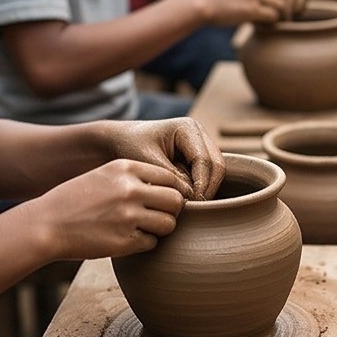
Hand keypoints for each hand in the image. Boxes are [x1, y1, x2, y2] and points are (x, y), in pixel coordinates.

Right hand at [23, 159, 189, 259]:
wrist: (45, 225)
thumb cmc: (76, 200)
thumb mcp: (104, 175)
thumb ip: (135, 177)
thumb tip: (173, 188)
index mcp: (125, 168)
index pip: (170, 177)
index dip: (171, 190)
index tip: (162, 199)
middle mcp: (129, 189)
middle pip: (176, 201)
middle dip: (171, 211)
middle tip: (158, 216)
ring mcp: (127, 216)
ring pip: (169, 224)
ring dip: (161, 229)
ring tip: (142, 228)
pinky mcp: (124, 241)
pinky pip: (152, 243)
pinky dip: (144, 243)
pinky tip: (127, 239)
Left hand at [109, 118, 224, 200]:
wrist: (119, 141)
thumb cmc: (129, 147)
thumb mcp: (146, 162)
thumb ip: (170, 177)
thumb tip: (192, 196)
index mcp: (187, 128)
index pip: (204, 160)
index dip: (201, 184)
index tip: (189, 203)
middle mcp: (200, 134)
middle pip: (217, 165)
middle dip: (208, 189)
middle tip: (194, 208)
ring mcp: (201, 146)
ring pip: (216, 172)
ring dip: (206, 190)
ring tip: (189, 205)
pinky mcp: (198, 158)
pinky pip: (208, 176)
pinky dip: (200, 189)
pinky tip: (187, 199)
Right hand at [192, 0, 285, 24]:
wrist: (200, 3)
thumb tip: (276, 1)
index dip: (271, 0)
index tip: (260, 8)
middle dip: (276, 9)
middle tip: (265, 19)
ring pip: (280, 7)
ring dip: (274, 17)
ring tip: (261, 22)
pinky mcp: (253, 9)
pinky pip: (273, 17)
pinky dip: (269, 24)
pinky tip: (257, 25)